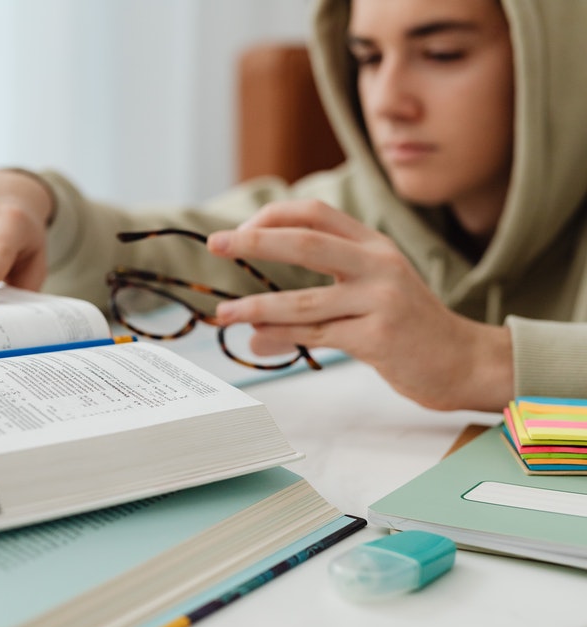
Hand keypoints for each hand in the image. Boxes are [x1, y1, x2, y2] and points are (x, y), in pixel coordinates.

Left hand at [207, 200, 512, 410]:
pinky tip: (259, 338)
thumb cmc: (407, 327)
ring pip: (304, 301)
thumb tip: (252, 331)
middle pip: (304, 243)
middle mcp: (379, 264)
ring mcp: (381, 300)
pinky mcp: (380, 337)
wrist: (462, 361)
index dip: (272, 217)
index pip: (314, 213)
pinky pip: (318, 335)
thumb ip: (311, 306)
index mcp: (373, 245)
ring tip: (224, 313)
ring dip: (256, 306)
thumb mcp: (365, 299)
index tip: (239, 232)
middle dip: (254, 242)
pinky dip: (284, 336)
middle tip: (215, 244)